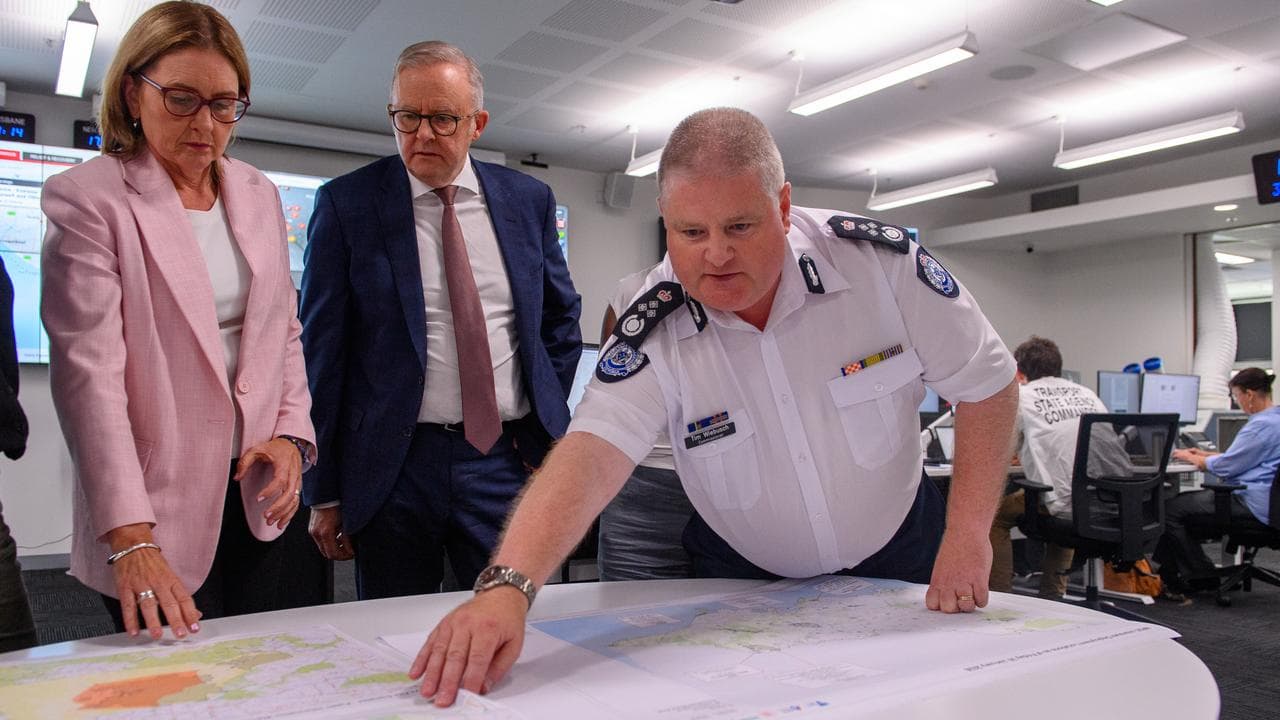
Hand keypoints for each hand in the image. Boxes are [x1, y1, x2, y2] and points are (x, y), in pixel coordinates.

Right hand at [106, 524, 200, 639]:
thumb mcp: (170, 576)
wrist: (133, 545)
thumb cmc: (153, 563)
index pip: (185, 599)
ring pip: (149, 604)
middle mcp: (158, 582)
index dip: (191, 614)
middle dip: (176, 620)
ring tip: (157, 635)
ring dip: (153, 621)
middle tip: (180, 634)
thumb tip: (197, 614)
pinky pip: (128, 605)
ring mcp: (141, 584)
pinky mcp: (125, 587)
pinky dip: (130, 620)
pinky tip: (133, 632)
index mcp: (171, 580)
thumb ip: (181, 597)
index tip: (195, 628)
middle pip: (169, 603)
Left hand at [236, 438, 301, 528]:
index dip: (270, 491)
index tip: (258, 499)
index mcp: (284, 464)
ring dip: (283, 513)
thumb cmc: (275, 448)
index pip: (280, 480)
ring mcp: (297, 482)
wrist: (292, 445)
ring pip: (294, 500)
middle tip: (266, 515)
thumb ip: (245, 462)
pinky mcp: (298, 487)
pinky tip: (281, 523)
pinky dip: (290, 514)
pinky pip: (296, 503)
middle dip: (278, 507)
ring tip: (270, 521)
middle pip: (290, 493)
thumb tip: (236, 477)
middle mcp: (293, 474)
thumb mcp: (257, 449)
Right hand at [308, 506, 352, 560]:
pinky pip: (320, 540)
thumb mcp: (345, 523)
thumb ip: (346, 537)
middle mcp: (316, 533)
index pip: (332, 553)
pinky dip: (329, 541)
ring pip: (323, 547)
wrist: (327, 494)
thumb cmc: (338, 505)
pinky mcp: (312, 527)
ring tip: (345, 544)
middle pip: (326, 553)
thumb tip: (350, 549)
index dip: (343, 556)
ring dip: (334, 548)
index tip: (352, 554)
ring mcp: (313, 530)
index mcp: (325, 532)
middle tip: (349, 552)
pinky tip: (338, 536)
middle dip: (339, 554)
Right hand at [409, 586, 528, 706]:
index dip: (472, 678)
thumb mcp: (514, 644)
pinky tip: (416, 672)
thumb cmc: (507, 619)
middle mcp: (468, 624)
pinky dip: (422, 658)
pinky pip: (431, 642)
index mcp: (488, 628)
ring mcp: (453, 623)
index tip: (467, 694)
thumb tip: (484, 687)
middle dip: (448, 681)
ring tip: (427, 690)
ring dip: (432, 673)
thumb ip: (499, 668)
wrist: (501, 595)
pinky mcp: (443, 624)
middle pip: (455, 656)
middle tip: (443, 699)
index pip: (478, 658)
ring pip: (440, 650)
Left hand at [925, 527, 991, 612]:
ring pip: (966, 606)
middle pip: (948, 609)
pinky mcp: (979, 578)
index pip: (932, 605)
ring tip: (972, 595)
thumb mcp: (942, 566)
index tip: (948, 600)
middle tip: (961, 599)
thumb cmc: (956, 547)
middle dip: (956, 608)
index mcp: (937, 580)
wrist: (966, 531)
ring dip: (971, 604)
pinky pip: (982, 599)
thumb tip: (949, 595)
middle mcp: (949, 582)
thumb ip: (944, 582)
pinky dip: (982, 599)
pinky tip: (981, 591)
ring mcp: (964, 581)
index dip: (941, 606)